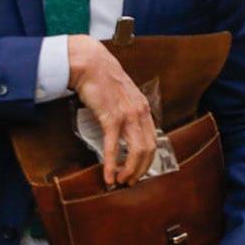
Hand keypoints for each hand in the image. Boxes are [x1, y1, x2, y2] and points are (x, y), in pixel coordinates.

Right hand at [67, 35, 156, 185]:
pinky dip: (112, 164)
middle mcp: (140, 113)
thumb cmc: (102, 80)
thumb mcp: (122, 97)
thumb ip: (126, 112)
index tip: (139, 170)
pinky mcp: (111, 117)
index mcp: (144, 109)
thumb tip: (122, 132)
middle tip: (130, 181)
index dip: (147, 160)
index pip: (153, 140)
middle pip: (148, 149)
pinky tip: (109, 176)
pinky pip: (114, 146)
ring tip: (120, 181)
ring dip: (129, 170)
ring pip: (136, 151)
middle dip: (140, 170)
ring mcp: (127, 115)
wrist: (91, 64)